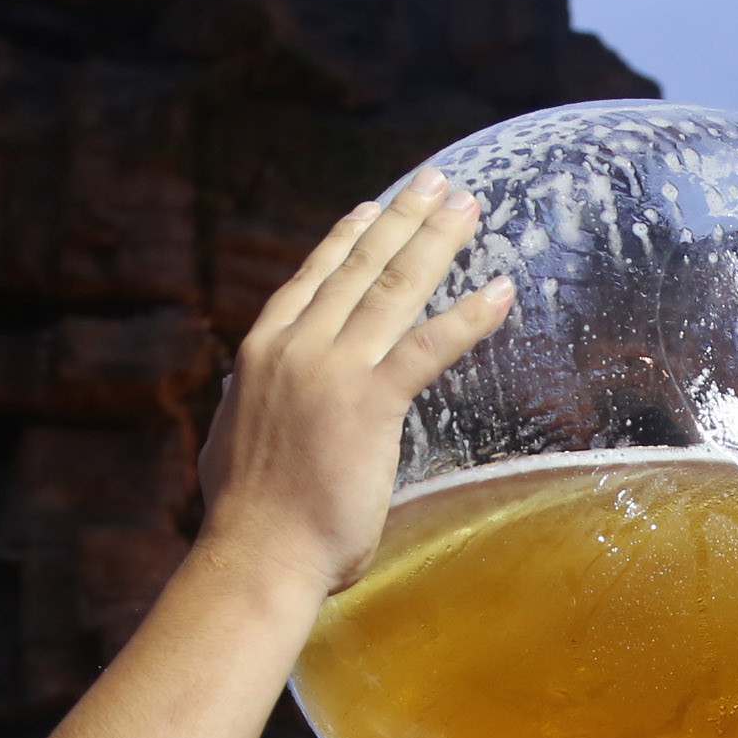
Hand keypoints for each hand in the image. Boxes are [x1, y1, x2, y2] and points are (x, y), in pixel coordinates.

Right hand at [196, 169, 514, 593]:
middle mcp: (294, 346)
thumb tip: (238, 396)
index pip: (313, 279)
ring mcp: (331, 369)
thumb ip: (247, 407)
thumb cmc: (250, 518)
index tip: (375, 207)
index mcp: (262, 352)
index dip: (348, 239)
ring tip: (470, 206)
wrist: (255, 553)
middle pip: (360, 267)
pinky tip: (502, 292)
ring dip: (437, 242)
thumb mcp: (235, 440)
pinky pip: (429, 347)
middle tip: (439, 184)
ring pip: (394, 288)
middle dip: (405, 220)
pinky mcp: (369, 402)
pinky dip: (469, 317)